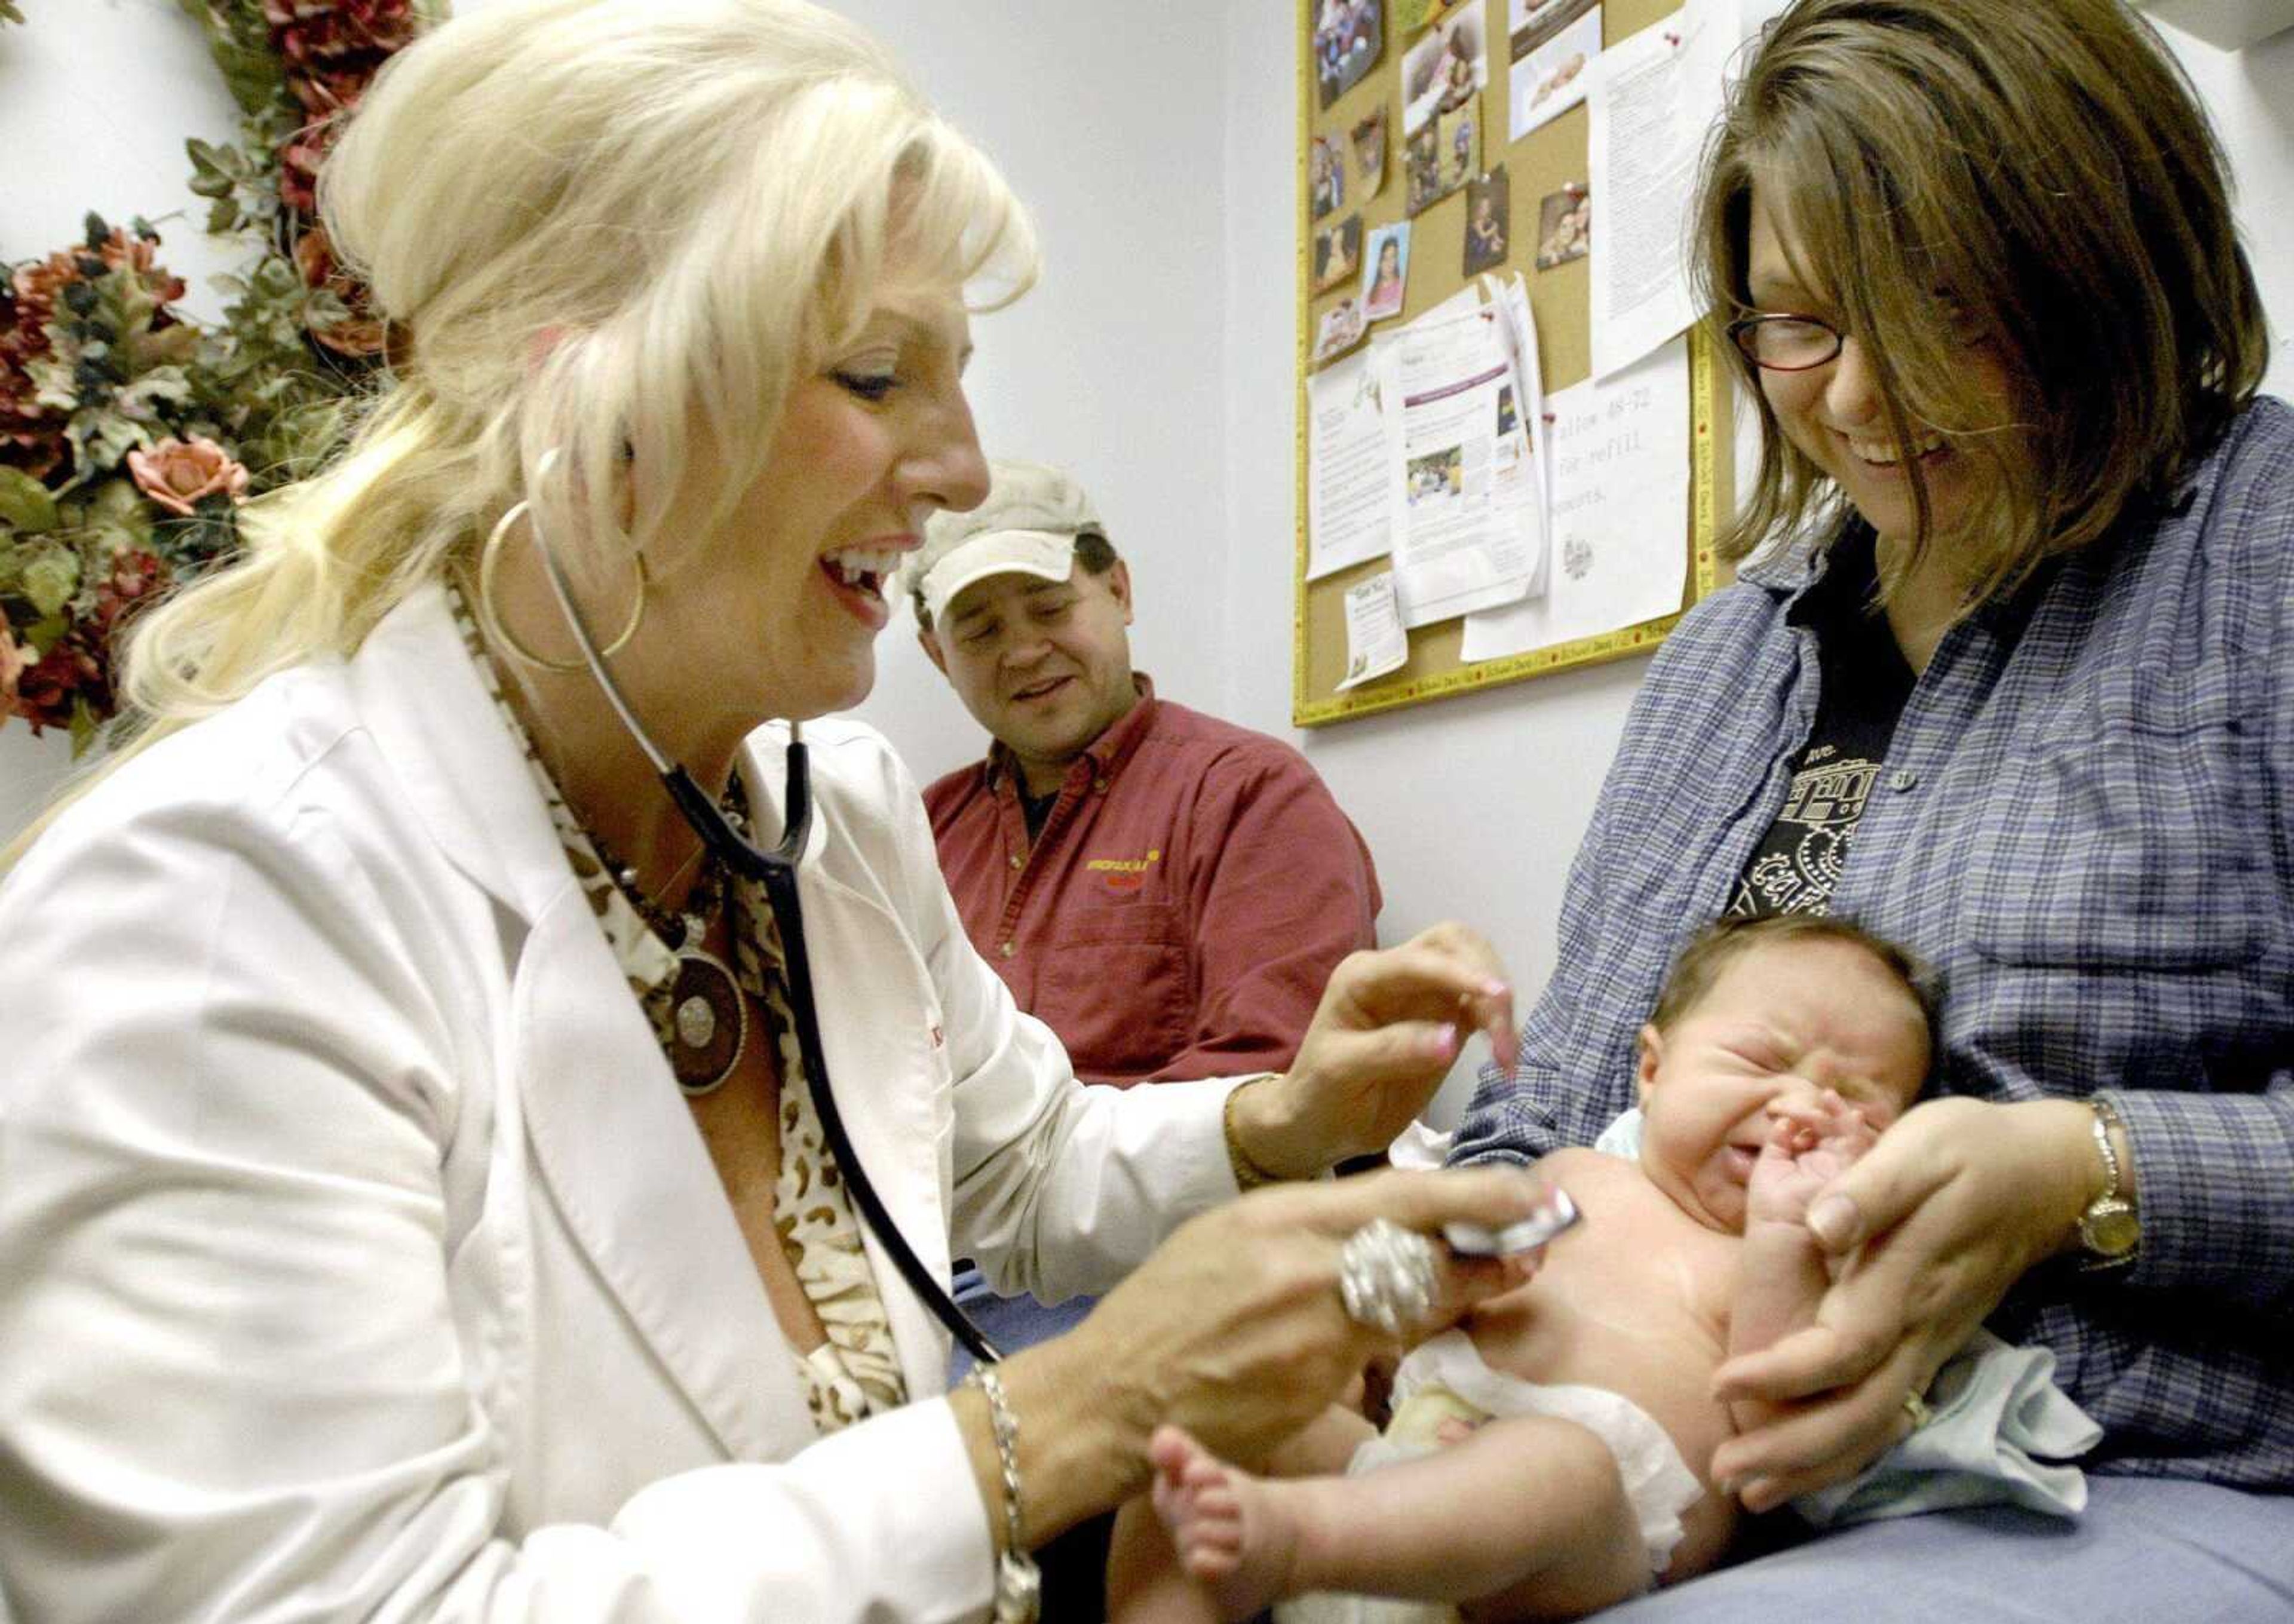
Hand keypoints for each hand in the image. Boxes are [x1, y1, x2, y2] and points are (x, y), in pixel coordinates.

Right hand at [993, 1165, 1552, 1537]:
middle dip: (1489, 1246)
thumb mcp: (1230, 1238)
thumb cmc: (1169, 1311)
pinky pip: (1380, 1356)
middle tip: (1535, 1243)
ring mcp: (1311, 1324)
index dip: (1478, 1193)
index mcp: (1282, 1212)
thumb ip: (1307, 1227)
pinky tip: (1408, 1340)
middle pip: (1427, 1247)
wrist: (1114, 1393)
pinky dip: (1401, 1345)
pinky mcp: (1314, 1381)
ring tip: (1496, 1281)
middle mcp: (1303, 1260)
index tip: (1528, 1193)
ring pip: (1415, 1304)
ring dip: (1459, 1296)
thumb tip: (1379, 1220)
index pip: (1404, 1192)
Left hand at [1237, 922, 1516, 1177]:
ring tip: (1507, 1057)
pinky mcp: (1446, 1018)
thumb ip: (1393, 1051)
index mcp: (1363, 976)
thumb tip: (1451, 1039)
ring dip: (1499, 1004)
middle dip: (1487, 982)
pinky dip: (1500, 1024)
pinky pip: (1482, 1005)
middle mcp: (1396, 974)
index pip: (1419, 960)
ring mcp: (1424, 993)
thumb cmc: (1320, 1094)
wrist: (1322, 1124)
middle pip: (1456, 946)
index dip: (1460, 973)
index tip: (1497, 996)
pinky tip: (1505, 1059)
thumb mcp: (1342, 1073)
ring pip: (1476, 967)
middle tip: (1502, 1042)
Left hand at [1708, 1096, 2096, 1509]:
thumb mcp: (1920, 1148)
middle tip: (1726, 1475)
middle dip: (1792, 1450)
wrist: (2046, 1174)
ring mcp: (1933, 1343)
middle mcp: (1922, 1327)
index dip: (1783, 1374)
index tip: (1723, 1384)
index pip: (1841, 1348)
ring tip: (1754, 1492)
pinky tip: (1809, 1467)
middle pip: (1860, 1413)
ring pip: (1878, 1425)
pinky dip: (1849, 1448)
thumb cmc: (1970, 1150)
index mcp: (1907, 1279)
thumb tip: (1822, 1226)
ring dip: (1816, 1464)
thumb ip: (1871, 1190)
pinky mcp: (1934, 1345)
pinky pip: (1891, 1414)